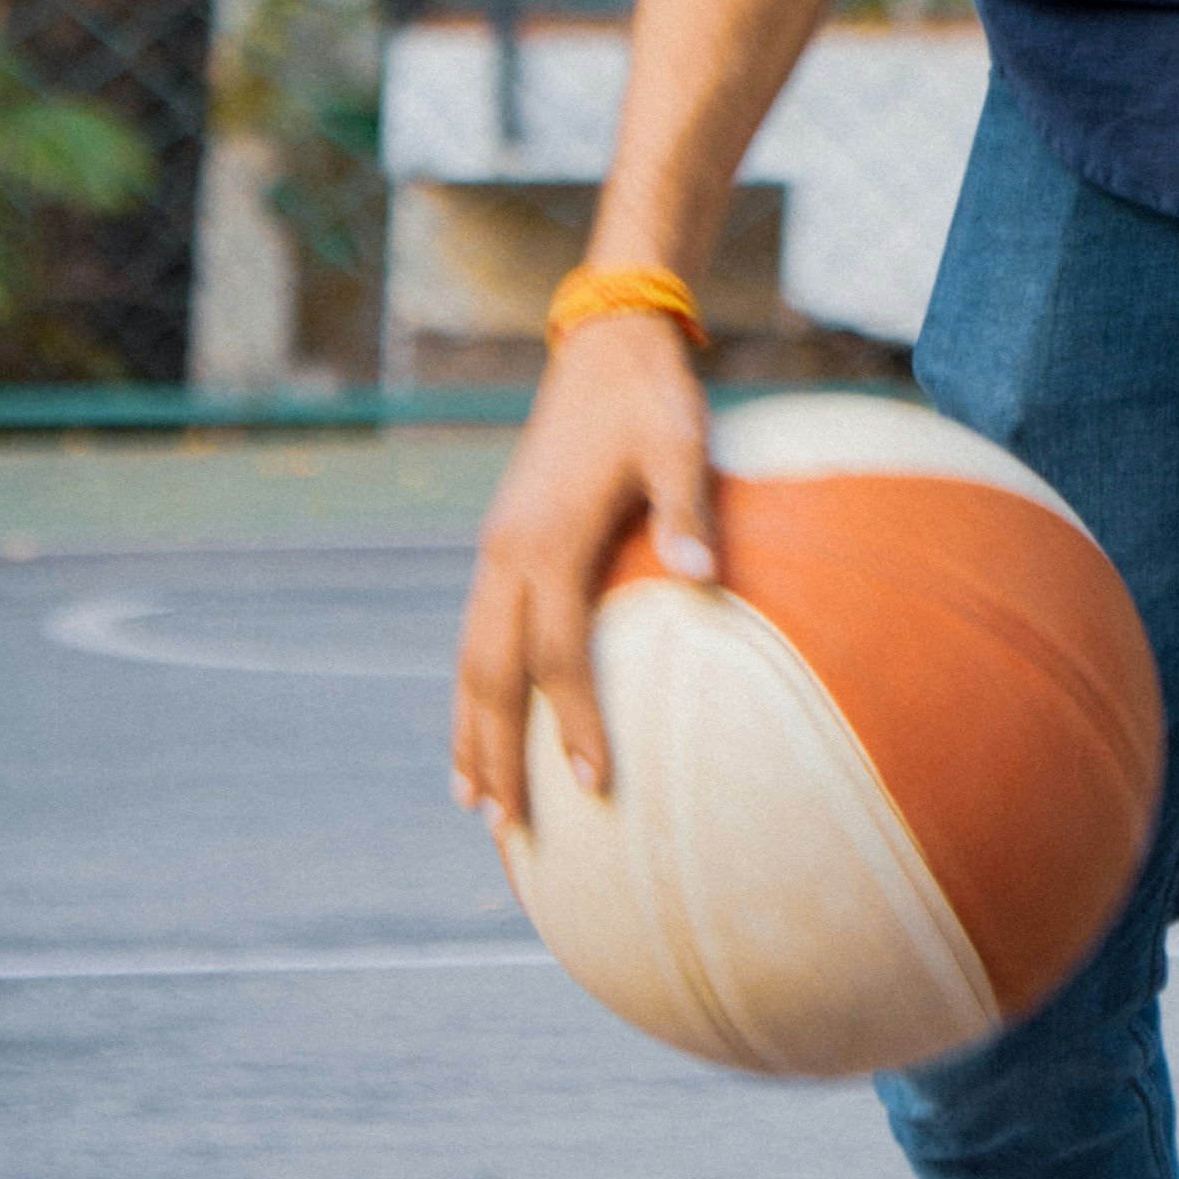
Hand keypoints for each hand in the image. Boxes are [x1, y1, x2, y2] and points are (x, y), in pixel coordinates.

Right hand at [450, 312, 716, 824]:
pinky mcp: (502, 544)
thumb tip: (709, 582)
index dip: (571, 719)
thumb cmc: (653, 398)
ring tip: (476, 804)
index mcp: (548, 539)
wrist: (606, 345)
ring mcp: (496, 549)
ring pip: (468, 660)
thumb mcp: (681, 443)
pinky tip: (485, 724)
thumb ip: (689, 512)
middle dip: (495, 754)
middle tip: (509, 833)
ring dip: (470, 733)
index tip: (592, 783)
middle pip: (488, 674)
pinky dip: (474, 689)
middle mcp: (507, 552)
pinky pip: (476, 633)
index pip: (555, 652)